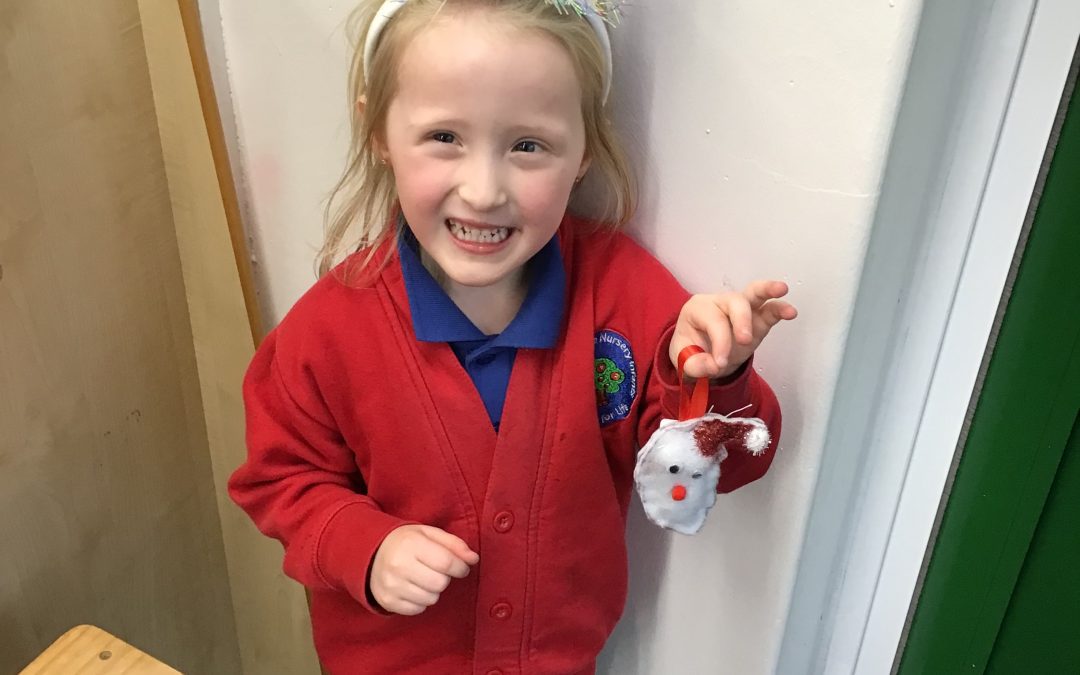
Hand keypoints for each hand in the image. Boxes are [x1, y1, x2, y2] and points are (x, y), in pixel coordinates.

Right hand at [370, 524, 478, 615]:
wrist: (370, 553)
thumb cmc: (405, 542)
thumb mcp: (428, 534)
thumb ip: (454, 544)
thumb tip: (473, 559)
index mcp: (411, 543)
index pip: (446, 562)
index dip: (460, 567)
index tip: (461, 567)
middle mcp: (399, 565)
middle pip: (440, 583)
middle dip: (444, 578)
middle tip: (435, 570)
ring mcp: (391, 585)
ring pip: (431, 599)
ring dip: (433, 590)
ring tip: (422, 578)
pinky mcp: (387, 601)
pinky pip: (418, 609)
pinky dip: (421, 601)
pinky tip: (413, 587)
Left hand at [669, 280, 797, 379]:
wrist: (700, 354)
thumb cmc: (690, 351)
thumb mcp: (683, 361)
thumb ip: (694, 365)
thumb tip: (714, 365)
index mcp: (697, 309)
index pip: (713, 321)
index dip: (720, 343)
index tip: (719, 364)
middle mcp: (719, 302)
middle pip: (734, 301)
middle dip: (741, 321)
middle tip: (744, 341)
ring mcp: (740, 309)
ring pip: (754, 293)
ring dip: (768, 290)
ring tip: (782, 290)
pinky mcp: (757, 318)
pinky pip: (769, 309)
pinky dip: (780, 309)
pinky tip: (791, 312)